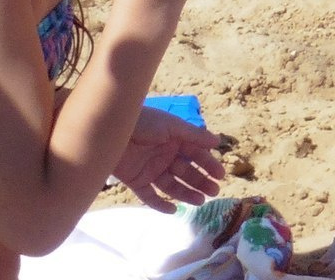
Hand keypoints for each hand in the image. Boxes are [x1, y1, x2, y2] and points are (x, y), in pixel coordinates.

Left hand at [112, 102, 226, 209]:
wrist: (113, 131)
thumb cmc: (145, 123)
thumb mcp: (173, 126)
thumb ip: (195, 135)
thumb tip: (217, 142)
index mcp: (176, 141)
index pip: (196, 155)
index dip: (208, 165)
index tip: (221, 175)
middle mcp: (165, 156)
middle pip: (186, 172)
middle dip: (200, 181)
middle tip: (214, 192)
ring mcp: (151, 170)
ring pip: (172, 186)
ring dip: (186, 193)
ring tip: (200, 201)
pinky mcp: (137, 182)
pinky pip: (150, 196)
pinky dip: (160, 205)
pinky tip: (173, 210)